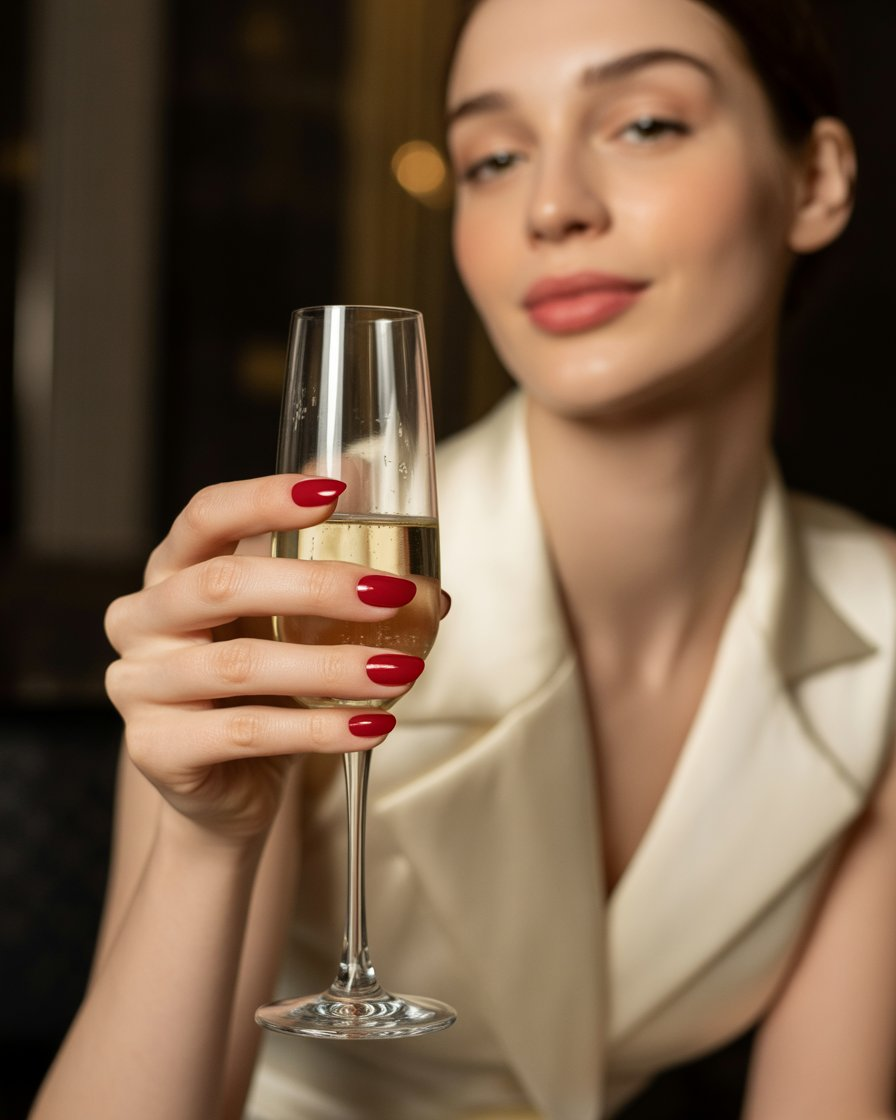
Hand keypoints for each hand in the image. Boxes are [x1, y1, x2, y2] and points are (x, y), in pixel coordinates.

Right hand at [104, 475, 434, 844]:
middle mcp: (142, 618)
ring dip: (333, 666)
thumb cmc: (259, 687)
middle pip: (223, 584)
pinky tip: (372, 725)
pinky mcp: (157, 749)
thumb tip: (385, 504)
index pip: (206, 516)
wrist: (226, 785)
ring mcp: (140, 686)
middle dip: (316, 586)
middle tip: (391, 593)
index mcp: (171, 569)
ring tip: (400, 670)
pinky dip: (319, 730)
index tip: (335, 494)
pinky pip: (247, 733)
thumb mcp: (287, 617)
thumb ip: (322, 558)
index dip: (264, 499)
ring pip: (241, 665)